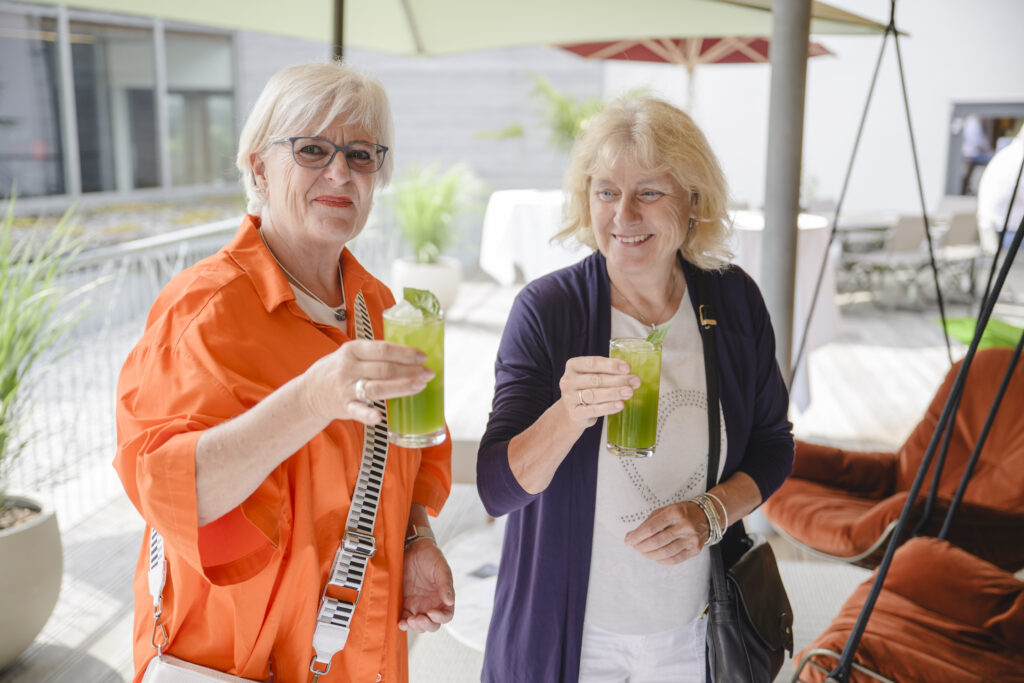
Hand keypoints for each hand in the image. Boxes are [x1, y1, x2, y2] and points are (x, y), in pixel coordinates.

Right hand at [302, 339, 432, 424]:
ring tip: (420, 386)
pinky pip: (357, 411)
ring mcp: (346, 388)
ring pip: (377, 388)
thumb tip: (411, 355)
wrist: (309, 392)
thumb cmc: (339, 370)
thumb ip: (375, 353)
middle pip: (384, 369)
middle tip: (429, 373)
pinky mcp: (344, 407)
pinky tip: (381, 417)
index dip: (405, 353)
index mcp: (353, 350)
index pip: (383, 349)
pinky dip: (368, 415)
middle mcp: (349, 368)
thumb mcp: (352, 354)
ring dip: (401, 387)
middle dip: (410, 370)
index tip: (424, 356)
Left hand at [399, 538, 454, 632]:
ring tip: (408, 620)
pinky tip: (401, 622)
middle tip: (418, 618)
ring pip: (419, 625)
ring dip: (414, 626)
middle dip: (425, 625)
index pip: (446, 615)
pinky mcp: (405, 603)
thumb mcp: (440, 567)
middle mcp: (431, 604)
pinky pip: (405, 618)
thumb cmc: (429, 556)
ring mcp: (418, 605)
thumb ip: (445, 584)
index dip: (440, 618)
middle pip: (432, 624)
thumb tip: (450, 601)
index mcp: (443, 597)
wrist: (411, 547)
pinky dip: (403, 624)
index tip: (431, 612)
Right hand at [558, 356, 640, 427]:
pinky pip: (593, 410)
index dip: (611, 365)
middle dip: (618, 380)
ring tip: (630, 392)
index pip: (593, 363)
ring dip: (614, 393)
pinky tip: (620, 404)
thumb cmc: (587, 388)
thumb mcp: (593, 376)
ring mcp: (569, 397)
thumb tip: (630, 375)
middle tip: (635, 381)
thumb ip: (607, 373)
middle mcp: (568, 380)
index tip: (627, 368)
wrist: (572, 411)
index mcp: (573, 366)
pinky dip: (608, 407)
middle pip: (596, 379)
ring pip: (594, 395)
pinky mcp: (574, 413)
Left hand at [624, 501, 709, 564]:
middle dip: (641, 546)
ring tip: (643, 552)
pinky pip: (675, 559)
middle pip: (657, 541)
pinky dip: (662, 560)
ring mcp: (691, 539)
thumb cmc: (681, 512)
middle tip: (635, 546)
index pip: (651, 528)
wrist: (706, 516)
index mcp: (675, 513)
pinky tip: (655, 557)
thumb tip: (631, 536)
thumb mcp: (665, 510)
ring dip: (650, 554)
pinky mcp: (695, 550)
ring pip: (665, 552)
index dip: (637, 536)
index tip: (628, 540)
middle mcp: (684, 526)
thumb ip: (649, 522)